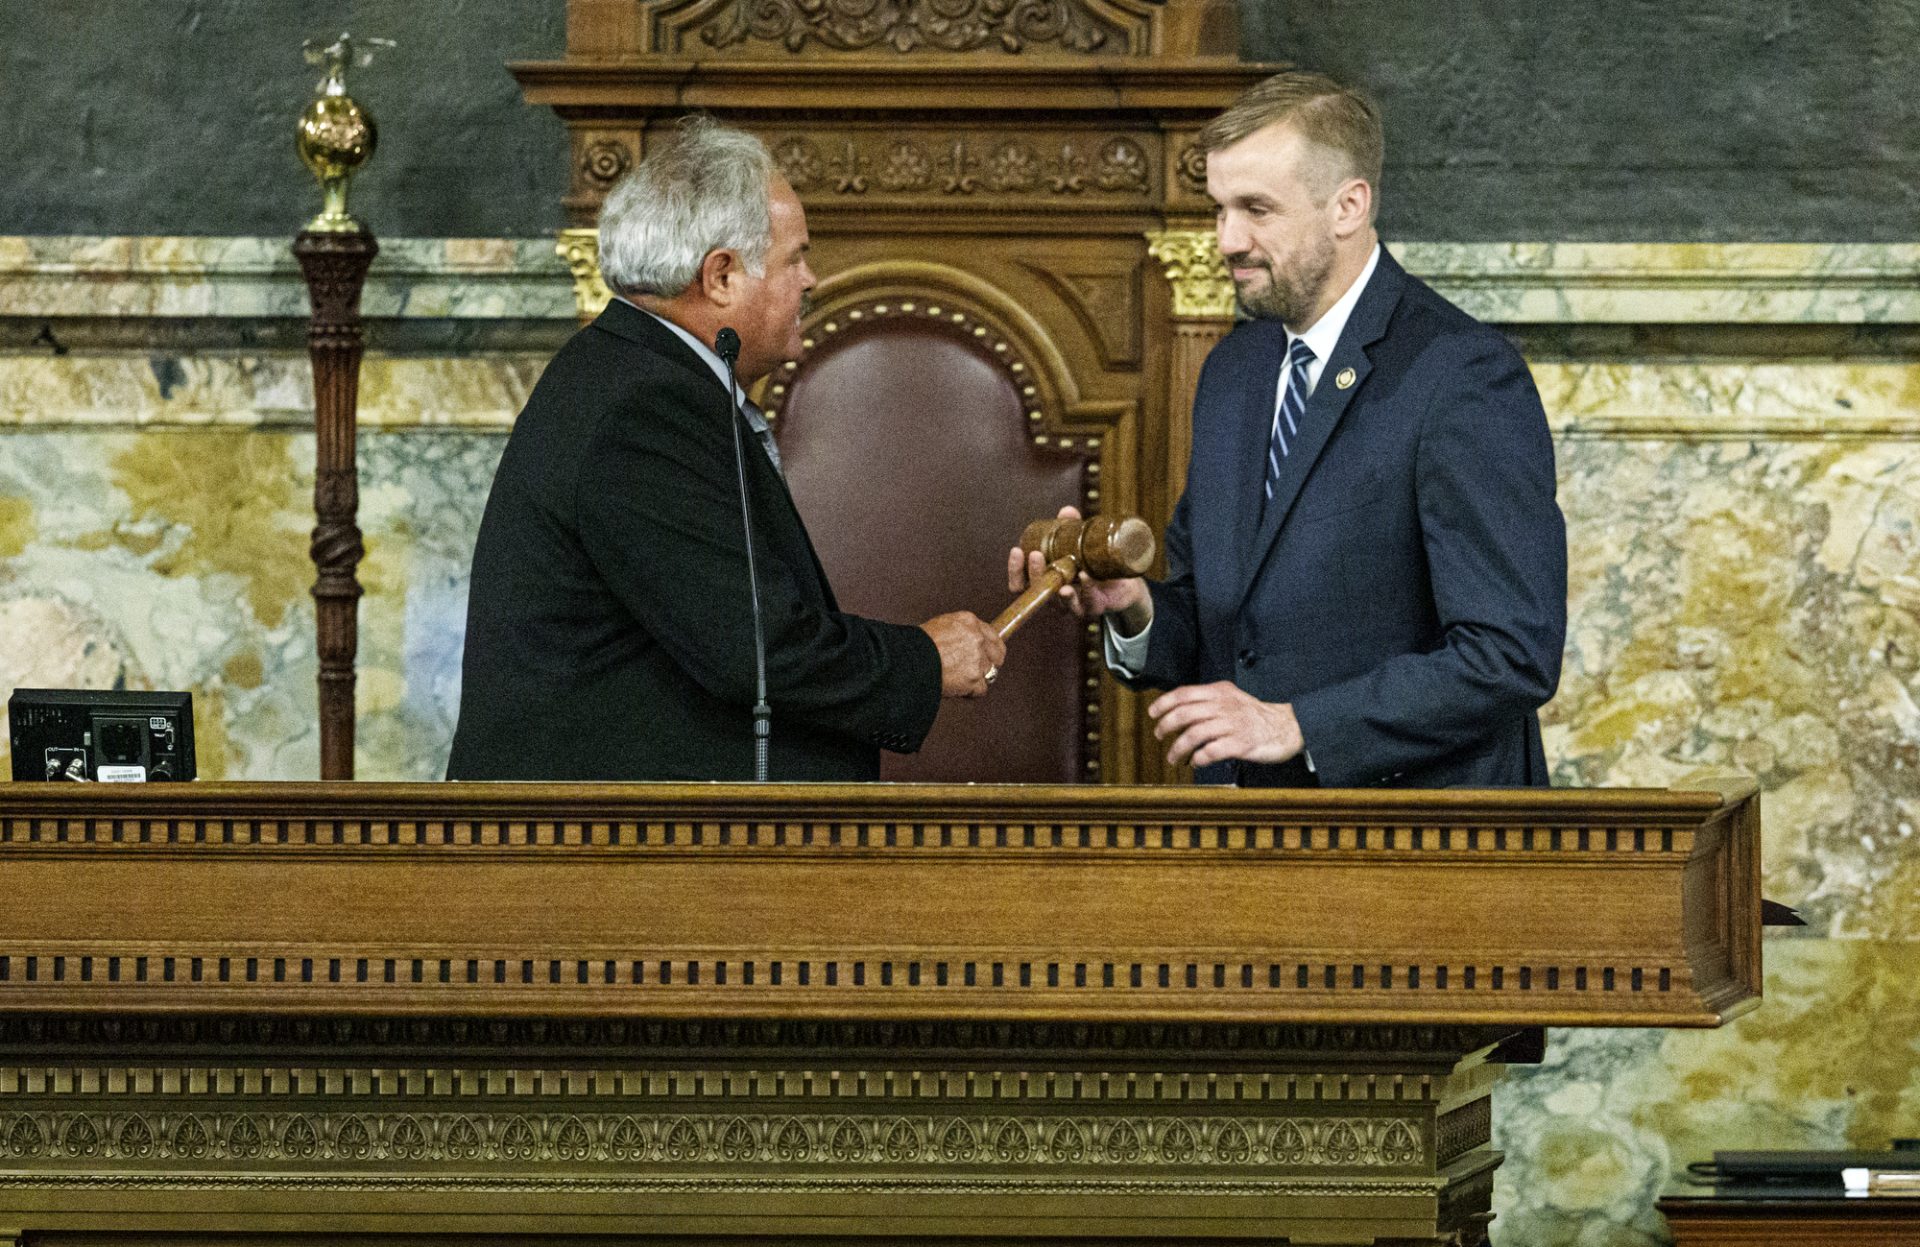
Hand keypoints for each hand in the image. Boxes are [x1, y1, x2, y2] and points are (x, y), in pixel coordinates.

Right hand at [920, 611, 1007, 697]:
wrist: (908, 660)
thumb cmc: (916, 645)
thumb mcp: (940, 626)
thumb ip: (959, 632)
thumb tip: (966, 642)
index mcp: (969, 621)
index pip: (992, 635)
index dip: (991, 649)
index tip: (990, 655)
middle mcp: (977, 638)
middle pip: (997, 656)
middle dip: (989, 665)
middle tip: (975, 672)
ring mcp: (977, 659)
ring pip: (989, 673)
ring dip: (975, 679)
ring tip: (957, 679)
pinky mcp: (974, 679)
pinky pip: (981, 690)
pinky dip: (969, 693)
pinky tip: (957, 689)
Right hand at [1005, 505, 1149, 629]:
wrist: (1123, 583)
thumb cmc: (1094, 564)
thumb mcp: (1081, 545)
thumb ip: (1071, 529)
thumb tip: (1066, 511)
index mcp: (1045, 582)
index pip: (1020, 583)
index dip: (1014, 570)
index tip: (1016, 550)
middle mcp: (1054, 597)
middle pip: (1036, 592)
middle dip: (1033, 573)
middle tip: (1035, 555)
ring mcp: (1071, 605)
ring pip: (1058, 602)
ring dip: (1056, 587)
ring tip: (1058, 569)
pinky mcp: (1091, 609)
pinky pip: (1086, 602)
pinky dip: (1085, 589)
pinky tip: (1085, 576)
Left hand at [1148, 681, 1303, 767]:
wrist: (1287, 726)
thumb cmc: (1255, 715)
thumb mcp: (1231, 697)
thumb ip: (1207, 700)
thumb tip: (1178, 708)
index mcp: (1220, 692)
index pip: (1184, 693)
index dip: (1164, 703)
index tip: (1153, 713)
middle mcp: (1224, 706)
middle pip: (1184, 714)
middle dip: (1166, 726)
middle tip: (1159, 735)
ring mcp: (1233, 725)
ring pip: (1194, 734)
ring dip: (1178, 748)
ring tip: (1173, 757)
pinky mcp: (1241, 744)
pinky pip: (1211, 751)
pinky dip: (1198, 758)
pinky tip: (1195, 762)